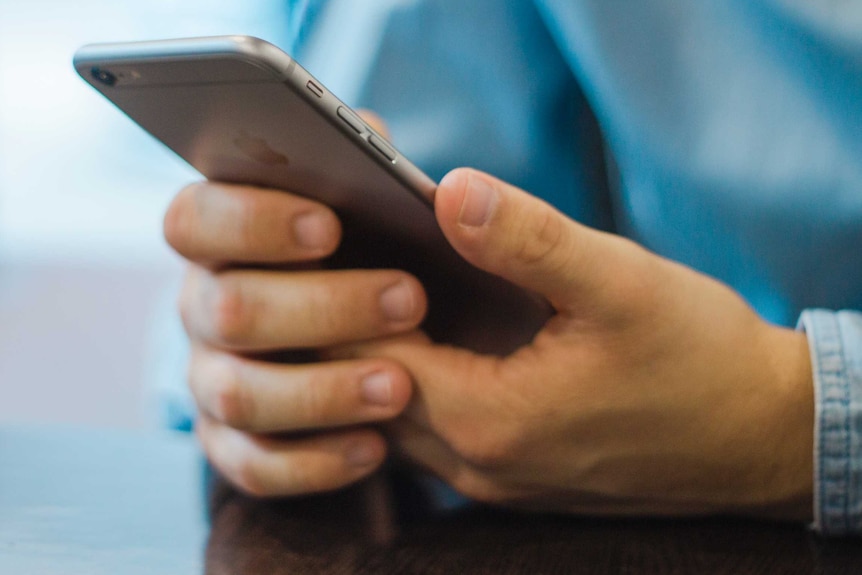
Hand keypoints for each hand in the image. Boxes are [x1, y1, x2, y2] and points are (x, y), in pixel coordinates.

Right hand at [164, 112, 429, 494]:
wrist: (387, 336)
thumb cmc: (374, 250)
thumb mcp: (371, 200)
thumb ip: (363, 161)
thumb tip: (371, 139)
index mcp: (221, 236)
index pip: (195, 219)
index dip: (252, 221)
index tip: (328, 226)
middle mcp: (203, 305)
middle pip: (225, 309)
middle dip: (322, 307)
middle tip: (408, 300)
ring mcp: (212, 378)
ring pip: (238, 394)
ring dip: (321, 391)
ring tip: (401, 386)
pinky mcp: (234, 443)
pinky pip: (256, 465)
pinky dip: (314, 461)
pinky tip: (376, 448)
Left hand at [333, 168, 814, 519]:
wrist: (761, 437)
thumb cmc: (700, 361)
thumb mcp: (620, 283)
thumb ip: (528, 238)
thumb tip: (450, 189)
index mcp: (488, 419)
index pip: (367, 355)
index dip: (342, 295)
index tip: (335, 239)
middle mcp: (476, 464)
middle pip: (369, 391)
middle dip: (348, 325)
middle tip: (345, 256)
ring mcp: (492, 480)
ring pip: (396, 416)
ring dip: (379, 356)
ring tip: (377, 289)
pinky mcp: (512, 477)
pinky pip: (433, 431)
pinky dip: (416, 382)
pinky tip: (431, 335)